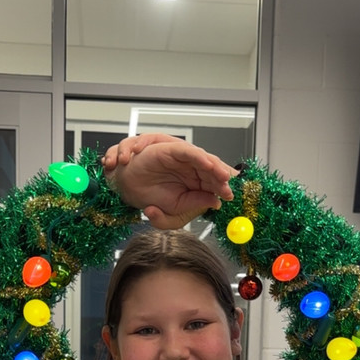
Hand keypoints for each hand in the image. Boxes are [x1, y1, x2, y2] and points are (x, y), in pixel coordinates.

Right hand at [102, 135, 234, 228]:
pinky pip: (189, 152)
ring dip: (215, 168)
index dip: (222, 189)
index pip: (213, 184)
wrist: (129, 192)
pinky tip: (208, 165)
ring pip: (204, 160)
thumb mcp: (178, 209)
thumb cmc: (152, 199)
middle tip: (230, 188)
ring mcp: (183, 160)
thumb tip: (215, 202)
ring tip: (224, 177)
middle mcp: (191, 169)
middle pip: (212, 171)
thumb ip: (196, 204)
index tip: (230, 197)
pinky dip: (199, 157)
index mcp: (195, 183)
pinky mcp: (172, 151)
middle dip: (222, 179)